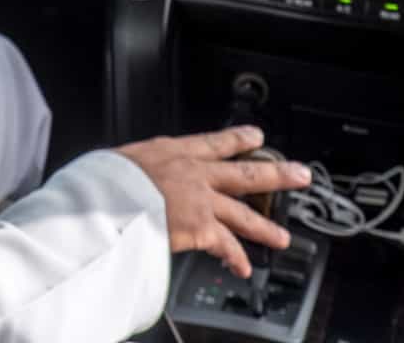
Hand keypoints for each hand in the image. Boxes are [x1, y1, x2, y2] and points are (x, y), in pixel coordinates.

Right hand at [115, 125, 311, 278]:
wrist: (105, 196)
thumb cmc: (104, 179)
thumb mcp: (121, 160)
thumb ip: (137, 167)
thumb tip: (127, 174)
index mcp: (172, 151)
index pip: (214, 142)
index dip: (238, 138)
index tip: (256, 136)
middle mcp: (194, 173)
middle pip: (244, 173)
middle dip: (276, 174)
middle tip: (299, 175)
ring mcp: (201, 200)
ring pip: (243, 213)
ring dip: (265, 227)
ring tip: (282, 237)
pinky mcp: (200, 227)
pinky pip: (225, 245)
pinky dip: (236, 258)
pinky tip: (243, 268)